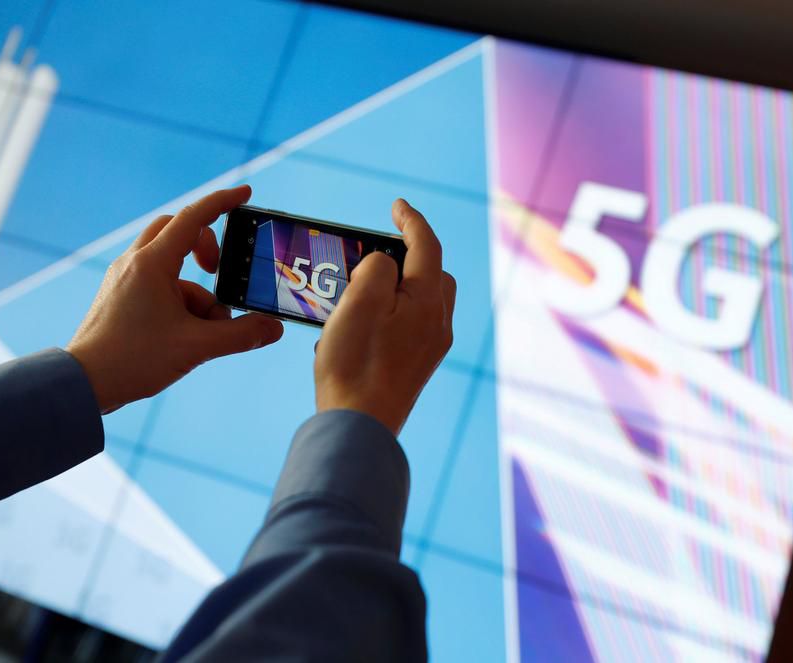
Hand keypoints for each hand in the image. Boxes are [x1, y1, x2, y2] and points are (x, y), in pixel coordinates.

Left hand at [68, 186, 283, 412]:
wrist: (83, 383)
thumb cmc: (133, 360)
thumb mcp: (196, 347)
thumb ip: (240, 335)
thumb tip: (273, 329)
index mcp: (152, 264)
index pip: (194, 218)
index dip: (222, 202)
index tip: (245, 194)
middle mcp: (134, 263)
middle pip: (177, 231)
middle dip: (205, 247)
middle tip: (218, 270)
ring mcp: (123, 278)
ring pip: (169, 264)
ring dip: (195, 289)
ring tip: (203, 330)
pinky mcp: (119, 295)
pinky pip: (156, 284)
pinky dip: (178, 301)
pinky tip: (182, 336)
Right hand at [315, 199, 455, 434]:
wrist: (358, 426)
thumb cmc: (354, 364)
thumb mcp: (359, 302)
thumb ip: (377, 268)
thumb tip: (385, 265)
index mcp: (428, 302)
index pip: (427, 246)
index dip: (411, 220)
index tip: (396, 206)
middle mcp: (438, 324)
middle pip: (432, 274)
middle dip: (410, 256)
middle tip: (375, 253)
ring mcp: (430, 348)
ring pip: (423, 301)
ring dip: (399, 287)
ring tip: (361, 292)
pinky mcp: (417, 366)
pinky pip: (412, 325)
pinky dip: (393, 312)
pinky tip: (362, 327)